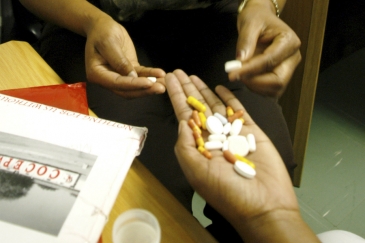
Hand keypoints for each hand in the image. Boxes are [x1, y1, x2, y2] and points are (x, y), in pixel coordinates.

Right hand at [85, 14, 165, 97]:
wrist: (102, 26)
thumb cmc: (102, 32)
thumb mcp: (108, 42)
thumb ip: (119, 60)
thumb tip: (131, 76)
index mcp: (97, 74)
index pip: (117, 83)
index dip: (133, 85)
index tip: (149, 84)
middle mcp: (107, 79)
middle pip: (127, 90)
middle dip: (145, 90)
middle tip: (161, 88)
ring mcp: (118, 76)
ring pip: (135, 86)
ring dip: (150, 86)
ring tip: (165, 84)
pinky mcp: (129, 71)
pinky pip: (141, 76)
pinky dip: (151, 76)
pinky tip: (161, 74)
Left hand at [166, 69, 299, 238]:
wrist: (264, 205)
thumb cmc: (227, 193)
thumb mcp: (197, 172)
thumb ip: (185, 145)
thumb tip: (181, 122)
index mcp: (198, 148)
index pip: (184, 117)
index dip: (176, 97)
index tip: (168, 81)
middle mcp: (212, 138)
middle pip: (197, 108)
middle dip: (187, 90)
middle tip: (178, 72)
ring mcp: (231, 134)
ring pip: (215, 106)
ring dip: (204, 91)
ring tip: (193, 76)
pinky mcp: (250, 131)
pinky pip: (238, 110)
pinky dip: (229, 98)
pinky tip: (220, 88)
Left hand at [229, 0, 300, 96]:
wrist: (261, 20)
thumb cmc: (257, 19)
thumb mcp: (249, 24)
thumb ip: (246, 42)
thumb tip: (240, 62)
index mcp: (289, 41)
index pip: (269, 61)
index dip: (250, 70)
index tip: (232, 74)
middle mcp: (293, 57)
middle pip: (278, 81)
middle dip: (255, 82)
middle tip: (236, 75)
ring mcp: (288, 69)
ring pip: (274, 89)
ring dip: (254, 86)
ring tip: (240, 73)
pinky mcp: (281, 76)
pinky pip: (270, 91)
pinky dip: (256, 88)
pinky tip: (246, 76)